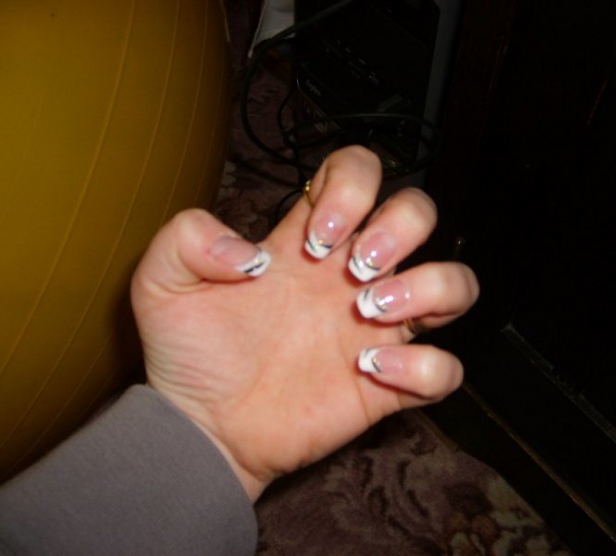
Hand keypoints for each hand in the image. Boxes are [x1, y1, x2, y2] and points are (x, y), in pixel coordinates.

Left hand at [131, 147, 478, 500]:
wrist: (202, 426)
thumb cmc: (190, 354)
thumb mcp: (161, 283)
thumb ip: (188, 238)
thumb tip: (251, 253)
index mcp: (309, 241)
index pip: (361, 172)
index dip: (354, 187)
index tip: (315, 239)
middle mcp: (352, 275)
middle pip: (419, 213)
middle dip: (399, 228)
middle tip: (352, 271)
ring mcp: (377, 328)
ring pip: (455, 283)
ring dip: (429, 287)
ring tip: (371, 313)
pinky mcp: (389, 383)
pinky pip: (444, 368)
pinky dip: (425, 367)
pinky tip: (371, 371)